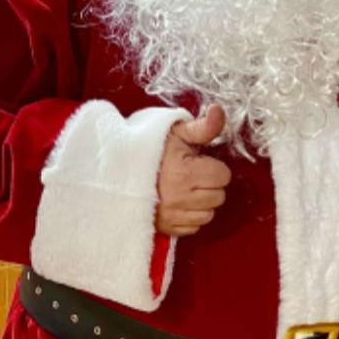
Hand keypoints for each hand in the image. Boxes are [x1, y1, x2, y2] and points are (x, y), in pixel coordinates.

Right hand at [156, 105, 231, 235]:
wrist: (116, 167)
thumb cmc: (150, 148)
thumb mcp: (177, 132)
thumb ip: (203, 127)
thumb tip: (218, 111)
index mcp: (184, 173)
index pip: (223, 177)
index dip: (214, 167)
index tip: (200, 163)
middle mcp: (178, 198)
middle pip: (218, 197)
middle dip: (210, 184)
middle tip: (193, 174)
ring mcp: (171, 215)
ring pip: (208, 214)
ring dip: (202, 202)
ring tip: (186, 188)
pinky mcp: (164, 227)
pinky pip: (193, 228)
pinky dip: (190, 216)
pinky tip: (180, 202)